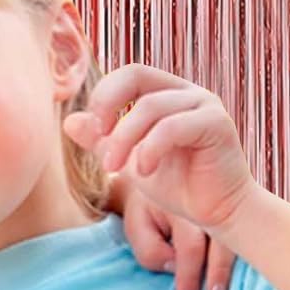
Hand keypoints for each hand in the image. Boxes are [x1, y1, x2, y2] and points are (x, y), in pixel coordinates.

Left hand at [67, 63, 254, 240]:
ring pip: (150, 106)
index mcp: (165, 91)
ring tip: (115, 167)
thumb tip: (67, 121)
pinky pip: (172, 127)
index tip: (92, 129)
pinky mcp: (218, 124)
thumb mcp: (129, 160)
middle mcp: (185, 91)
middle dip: (109, 103)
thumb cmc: (177, 186)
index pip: (127, 74)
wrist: (222, 215)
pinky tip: (142, 170)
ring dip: (125, 137)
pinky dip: (149, 148)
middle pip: (136, 75)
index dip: (104, 95)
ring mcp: (204, 103)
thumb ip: (101, 140)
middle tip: (98, 137)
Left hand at [115, 182, 236, 289]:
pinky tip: (250, 267)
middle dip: (218, 272)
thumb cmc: (143, 209)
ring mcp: (220, 203)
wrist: (153, 171)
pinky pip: (245, 230)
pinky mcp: (233, 208)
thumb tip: (173, 267)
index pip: (190, 248)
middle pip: (218, 242)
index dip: (189, 276)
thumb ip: (149, 249)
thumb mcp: (136, 227)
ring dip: (233, 266)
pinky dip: (248, 250)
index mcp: (176, 205)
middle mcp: (202, 203)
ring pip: (235, 237)